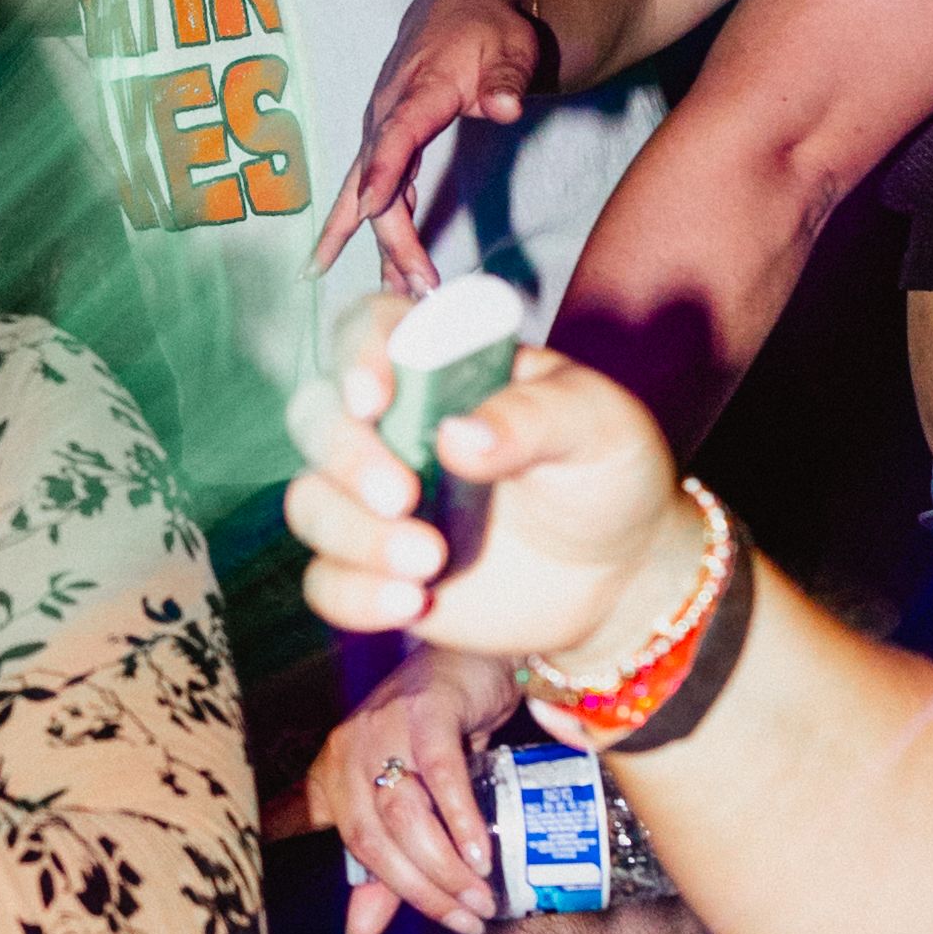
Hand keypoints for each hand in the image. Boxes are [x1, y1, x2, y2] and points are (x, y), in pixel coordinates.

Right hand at [288, 313, 701, 686]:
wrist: (622, 572)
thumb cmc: (608, 475)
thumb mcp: (596, 426)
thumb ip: (533, 419)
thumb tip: (457, 436)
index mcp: (440, 368)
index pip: (369, 329)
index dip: (355, 353)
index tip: (374, 397)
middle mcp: (393, 427)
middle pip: (316, 417)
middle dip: (345, 455)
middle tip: (402, 496)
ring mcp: (375, 501)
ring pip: (310, 503)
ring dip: (352, 533)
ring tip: (430, 563)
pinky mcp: (375, 569)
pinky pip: (326, 581)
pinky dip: (355, 595)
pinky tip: (412, 604)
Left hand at [307, 638, 521, 933]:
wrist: (471, 658)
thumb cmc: (438, 733)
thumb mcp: (411, 799)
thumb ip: (385, 867)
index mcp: (332, 774)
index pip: (348, 847)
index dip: (375, 892)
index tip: (387, 931)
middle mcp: (347, 751)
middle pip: (374, 838)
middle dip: (422, 889)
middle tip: (467, 918)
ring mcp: (383, 727)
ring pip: (404, 812)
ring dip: (444, 863)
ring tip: (480, 895)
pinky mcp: (425, 711)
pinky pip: (441, 775)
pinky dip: (461, 819)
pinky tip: (481, 853)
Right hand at [313, 0, 549, 288]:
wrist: (463, 1)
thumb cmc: (490, 25)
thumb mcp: (511, 44)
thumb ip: (508, 77)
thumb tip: (505, 107)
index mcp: (416, 91)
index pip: (393, 136)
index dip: (380, 171)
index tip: (371, 210)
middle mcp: (387, 115)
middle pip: (377, 184)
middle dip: (393, 238)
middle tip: (418, 289)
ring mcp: (383, 132)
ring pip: (367, 196)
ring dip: (378, 248)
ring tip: (383, 298)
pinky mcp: (390, 144)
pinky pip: (376, 195)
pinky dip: (377, 234)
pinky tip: (386, 274)